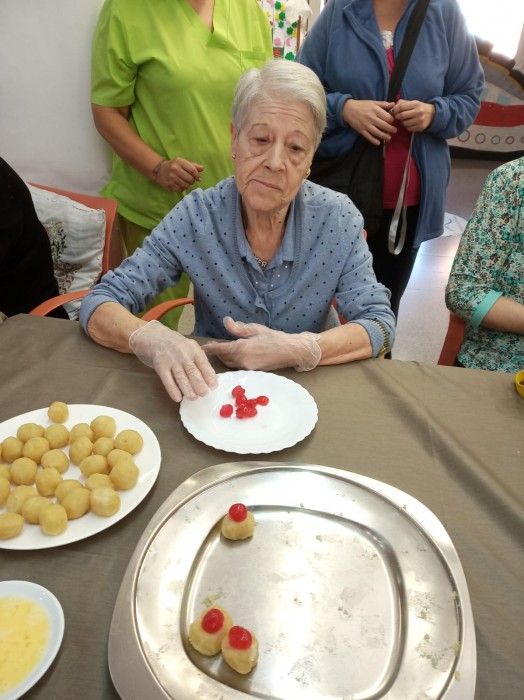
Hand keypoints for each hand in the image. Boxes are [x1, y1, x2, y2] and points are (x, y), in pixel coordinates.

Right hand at [129, 321, 216, 401]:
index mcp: (193, 349)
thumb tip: (209, 377)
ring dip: (187, 389)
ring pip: (181, 377)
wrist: (153, 336)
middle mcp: (183, 354)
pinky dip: (172, 390)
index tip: (214, 385)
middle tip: (204, 393)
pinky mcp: (160, 366)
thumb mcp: (188, 346)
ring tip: (193, 398)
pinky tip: (177, 398)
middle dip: (199, 383)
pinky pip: (167, 380)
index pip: (203, 363)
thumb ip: (197, 359)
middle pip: (192, 371)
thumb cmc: (174, 344)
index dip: (209, 375)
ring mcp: (171, 360)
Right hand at [155, 157, 203, 191]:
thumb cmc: (173, 166)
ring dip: (187, 185)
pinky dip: (182, 188)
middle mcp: (175, 169)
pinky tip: (179, 184)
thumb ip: (193, 166)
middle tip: (189, 180)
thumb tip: (202, 168)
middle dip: (192, 181)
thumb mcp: (182, 163)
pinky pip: (180, 190)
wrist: (159, 170)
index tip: (198, 178)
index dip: (197, 175)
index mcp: (179, 162)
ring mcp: (171, 178)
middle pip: (190, 179)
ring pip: (186, 185)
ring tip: (184, 182)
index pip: (192, 170)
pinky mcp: (169, 185)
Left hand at [202, 317, 321, 371]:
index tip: (202, 347)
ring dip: (224, 358)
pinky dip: (232, 362)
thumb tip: (226, 322)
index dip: (210, 348)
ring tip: (220, 351)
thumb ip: (238, 328)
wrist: (290, 351)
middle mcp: (243, 361)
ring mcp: (247, 368)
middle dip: (216, 353)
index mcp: (242, 348)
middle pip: (223, 358)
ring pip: (230, 364)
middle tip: (210, 347)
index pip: (220, 349)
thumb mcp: (256, 329)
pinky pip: (238, 367)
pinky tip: (233, 357)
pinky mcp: (252, 372)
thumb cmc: (275, 338)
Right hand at [342, 99, 396, 144]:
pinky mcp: (361, 130)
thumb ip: (383, 104)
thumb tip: (394, 104)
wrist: (348, 109)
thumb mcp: (373, 102)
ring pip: (377, 132)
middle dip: (391, 129)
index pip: (387, 117)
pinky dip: (373, 140)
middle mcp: (371, 118)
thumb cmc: (362, 105)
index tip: (392, 121)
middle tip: (394, 131)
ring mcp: (366, 125)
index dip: (392, 120)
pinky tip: (378, 143)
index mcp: (375, 110)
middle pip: (384, 125)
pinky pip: (368, 137)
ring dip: (384, 136)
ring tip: (389, 138)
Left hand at [390, 99, 434, 131]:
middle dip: (397, 117)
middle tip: (397, 117)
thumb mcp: (413, 102)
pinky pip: (408, 129)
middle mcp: (418, 112)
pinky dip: (407, 127)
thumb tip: (394, 106)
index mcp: (416, 104)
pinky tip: (409, 124)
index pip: (401, 107)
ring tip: (404, 120)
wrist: (432, 114)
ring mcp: (420, 120)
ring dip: (402, 122)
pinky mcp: (420, 127)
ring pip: (404, 123)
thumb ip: (403, 103)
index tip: (394, 111)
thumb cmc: (419, 107)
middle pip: (402, 115)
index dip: (395, 110)